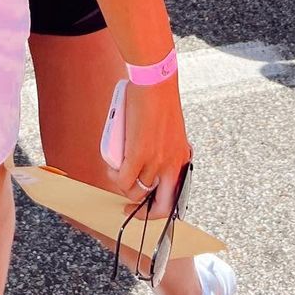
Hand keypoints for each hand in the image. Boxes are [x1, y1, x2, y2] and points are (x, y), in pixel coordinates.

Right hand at [112, 77, 190, 219]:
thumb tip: (148, 156)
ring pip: (136, 191)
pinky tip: (111, 168)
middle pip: (161, 207)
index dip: (160, 207)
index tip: (146, 205)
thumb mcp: (170, 129)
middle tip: (128, 208)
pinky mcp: (139, 154)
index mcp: (182, 158)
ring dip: (122, 185)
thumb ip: (164, 146)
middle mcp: (172, 165)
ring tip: (115, 170)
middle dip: (144, 213)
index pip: (176, 196)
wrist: (155, 80)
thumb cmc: (160, 97)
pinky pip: (123, 179)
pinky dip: (114, 177)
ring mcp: (156, 161)